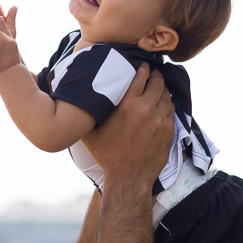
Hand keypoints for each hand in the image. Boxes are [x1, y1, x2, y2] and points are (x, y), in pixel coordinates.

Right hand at [81, 63, 174, 188]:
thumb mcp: (91, 133)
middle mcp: (146, 109)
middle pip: (157, 82)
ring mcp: (160, 120)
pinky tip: (162, 103)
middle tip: (153, 72)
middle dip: (156, 75)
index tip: (143, 65)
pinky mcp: (169, 130)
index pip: (141, 77)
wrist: (129, 178)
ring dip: (162, 89)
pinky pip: (171, 109)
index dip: (143, 68)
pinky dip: (167, 103)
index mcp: (127, 106)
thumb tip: (72, 101)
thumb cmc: (108, 155)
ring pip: (166, 95)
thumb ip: (86, 115)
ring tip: (158, 86)